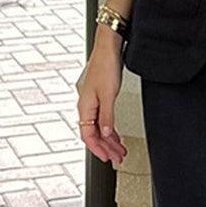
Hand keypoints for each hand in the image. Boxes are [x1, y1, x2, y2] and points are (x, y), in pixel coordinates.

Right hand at [76, 35, 127, 164]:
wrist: (108, 48)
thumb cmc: (105, 66)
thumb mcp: (108, 95)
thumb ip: (107, 116)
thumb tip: (106, 133)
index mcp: (85, 107)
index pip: (88, 135)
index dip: (98, 149)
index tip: (107, 158)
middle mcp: (87, 106)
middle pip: (95, 134)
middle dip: (106, 148)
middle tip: (117, 158)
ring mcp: (93, 103)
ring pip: (100, 128)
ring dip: (110, 140)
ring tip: (120, 150)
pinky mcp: (101, 98)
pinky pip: (103, 119)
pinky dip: (111, 129)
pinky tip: (116, 136)